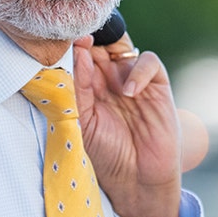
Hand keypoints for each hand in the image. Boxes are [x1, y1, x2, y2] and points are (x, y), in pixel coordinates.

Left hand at [72, 32, 183, 216]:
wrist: (136, 179)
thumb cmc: (105, 153)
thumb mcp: (82, 120)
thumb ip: (79, 88)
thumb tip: (78, 53)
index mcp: (88, 85)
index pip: (79, 53)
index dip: (72, 44)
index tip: (61, 40)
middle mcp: (109, 78)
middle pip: (100, 43)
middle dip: (91, 36)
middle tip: (80, 37)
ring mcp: (132, 79)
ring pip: (123, 45)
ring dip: (111, 45)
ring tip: (98, 57)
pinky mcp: (156, 86)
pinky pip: (148, 62)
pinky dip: (138, 71)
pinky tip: (128, 92)